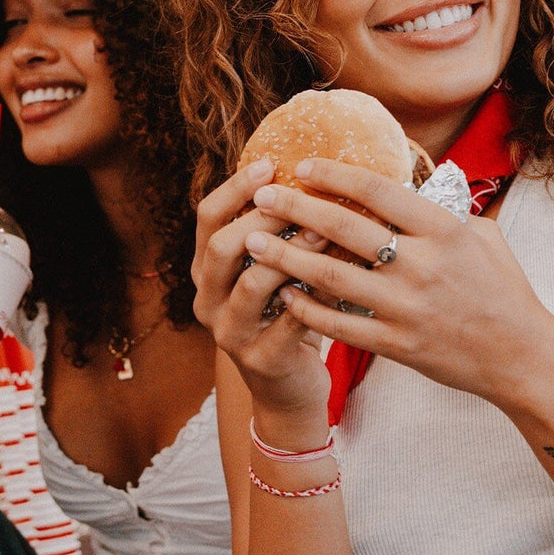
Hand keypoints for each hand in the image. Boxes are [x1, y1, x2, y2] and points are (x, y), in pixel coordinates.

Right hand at [193, 159, 332, 431]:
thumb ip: (279, 232)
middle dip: (263, 218)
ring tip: (325, 232)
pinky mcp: (261, 359)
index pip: (207, 218)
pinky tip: (347, 275)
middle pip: (221, 247)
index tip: (270, 165)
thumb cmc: (288, 314)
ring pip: (252, 283)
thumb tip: (312, 173)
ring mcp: (230, 332)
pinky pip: (290, 319)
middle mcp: (207, 299)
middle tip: (301, 198)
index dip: (235, 188)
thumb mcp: (272, 270)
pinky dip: (319, 294)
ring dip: (291, 253)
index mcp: (206, 270)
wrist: (289, 389)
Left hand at [240, 158, 553, 405]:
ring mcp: (406, 307)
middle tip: (260, 196)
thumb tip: (403, 186)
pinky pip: (338, 323)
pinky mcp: (396, 344)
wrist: (522, 358)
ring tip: (251, 241)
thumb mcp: (483, 238)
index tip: (301, 166)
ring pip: (329, 275)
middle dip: (294, 208)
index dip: (334, 174)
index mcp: (443, 231)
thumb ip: (441, 213)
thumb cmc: (504, 291)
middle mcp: (421, 265)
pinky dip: (306, 308)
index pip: (377, 191)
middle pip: (343, 228)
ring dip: (284, 256)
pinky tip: (282, 294)